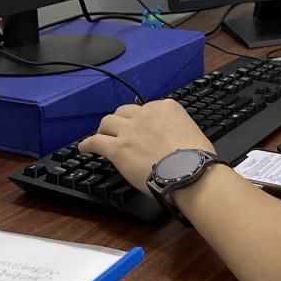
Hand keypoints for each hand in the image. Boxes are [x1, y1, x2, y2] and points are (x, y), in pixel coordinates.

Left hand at [79, 99, 213, 194]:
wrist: (189, 172)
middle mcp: (146, 114)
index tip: (141, 128)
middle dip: (121, 121)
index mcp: (166, 107)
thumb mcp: (192, 132)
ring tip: (102, 137)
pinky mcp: (117, 148)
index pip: (147, 108)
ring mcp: (130, 130)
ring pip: (107, 122)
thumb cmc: (196, 159)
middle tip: (119, 131)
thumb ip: (177, 129)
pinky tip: (84, 148)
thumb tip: (172, 141)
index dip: (141, 120)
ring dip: (104, 129)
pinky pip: (95, 141)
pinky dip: (88, 144)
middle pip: (124, 111)